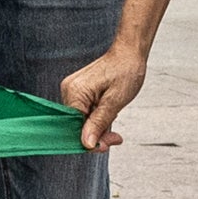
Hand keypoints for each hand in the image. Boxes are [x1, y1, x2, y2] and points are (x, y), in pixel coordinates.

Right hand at [58, 38, 152, 152]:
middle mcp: (68, 91)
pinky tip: (109, 113)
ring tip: (115, 118)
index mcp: (74, 92)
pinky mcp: (78, 91)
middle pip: (76, 125)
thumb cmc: (125, 72)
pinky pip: (84, 112)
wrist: (129, 53)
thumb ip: (99, 123)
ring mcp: (72, 90)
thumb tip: (86, 144)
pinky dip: (97, 118)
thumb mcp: (115, 102)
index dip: (89, 141)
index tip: (107, 145)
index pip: (73, 127)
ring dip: (98, 126)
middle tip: (116, 138)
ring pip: (81, 120)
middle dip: (96, 135)